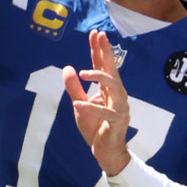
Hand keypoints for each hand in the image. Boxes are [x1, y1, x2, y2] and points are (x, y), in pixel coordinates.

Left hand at [63, 29, 131, 175]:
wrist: (106, 152)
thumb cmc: (95, 128)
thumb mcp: (79, 105)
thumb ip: (74, 88)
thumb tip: (67, 67)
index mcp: (108, 90)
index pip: (103, 65)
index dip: (99, 49)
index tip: (95, 33)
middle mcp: (117, 94)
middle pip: (112, 69)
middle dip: (106, 51)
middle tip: (100, 35)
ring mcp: (120, 107)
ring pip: (114, 86)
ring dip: (99, 76)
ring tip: (82, 72)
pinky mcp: (117, 121)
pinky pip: (105, 112)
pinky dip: (91, 108)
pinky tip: (78, 104)